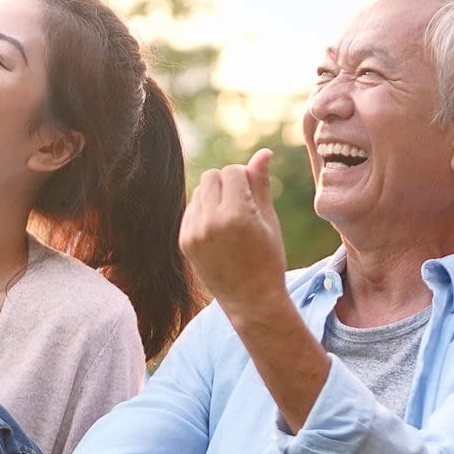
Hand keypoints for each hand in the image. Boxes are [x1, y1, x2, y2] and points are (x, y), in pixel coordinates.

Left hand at [180, 149, 286, 314]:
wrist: (251, 301)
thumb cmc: (269, 259)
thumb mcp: (269, 220)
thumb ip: (260, 184)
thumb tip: (263, 152)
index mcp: (236, 214)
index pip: (232, 171)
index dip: (245, 178)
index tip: (254, 196)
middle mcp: (211, 222)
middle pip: (211, 176)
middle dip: (227, 183)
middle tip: (242, 205)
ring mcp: (193, 233)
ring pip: (199, 192)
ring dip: (214, 197)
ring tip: (231, 221)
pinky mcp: (184, 242)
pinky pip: (191, 210)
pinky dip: (204, 213)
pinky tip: (219, 233)